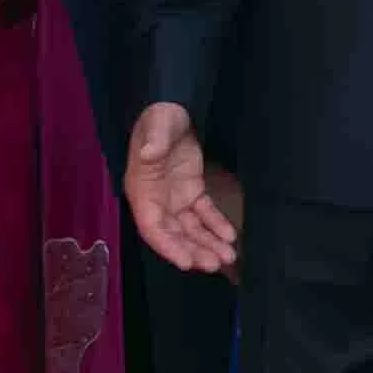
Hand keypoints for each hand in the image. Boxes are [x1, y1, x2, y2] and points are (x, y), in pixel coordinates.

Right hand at [124, 102, 244, 276]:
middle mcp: (156, 201)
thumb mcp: (157, 124)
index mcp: (141, 190)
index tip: (187, 262)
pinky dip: (216, 225)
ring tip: (228, 256)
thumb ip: (154, 140)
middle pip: (173, 234)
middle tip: (215, 263)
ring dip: (207, 244)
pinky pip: (204, 214)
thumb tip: (149, 153)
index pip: (152, 227)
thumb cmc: (160, 117)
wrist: (175, 109)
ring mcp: (175, 199)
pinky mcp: (192, 193)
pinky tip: (230, 235)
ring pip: (190, 229)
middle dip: (193, 251)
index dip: (168, 246)